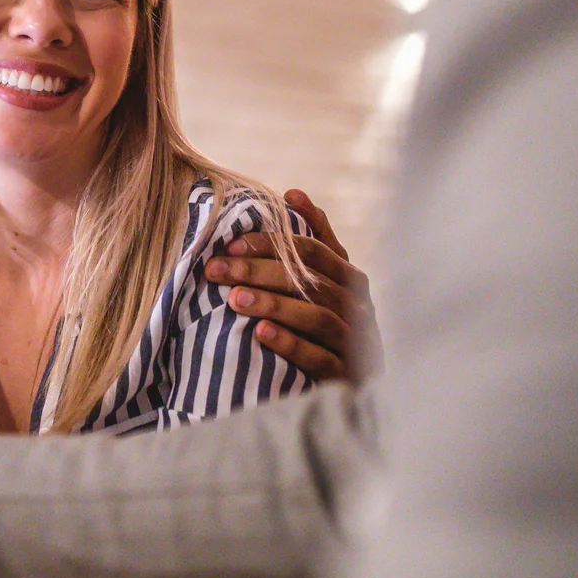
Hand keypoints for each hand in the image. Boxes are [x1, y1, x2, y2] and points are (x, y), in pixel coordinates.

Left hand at [209, 189, 380, 382]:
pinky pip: (319, 357)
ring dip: (273, 304)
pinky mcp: (346, 374)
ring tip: (234, 299)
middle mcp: (357, 305)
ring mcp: (354, 341)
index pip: (311, 250)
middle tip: (216, 269)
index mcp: (350, 278)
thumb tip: (292, 192)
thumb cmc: (335, 321)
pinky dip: (290, 343)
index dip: (272, 243)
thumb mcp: (328, 279)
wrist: (361, 384)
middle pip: (308, 280)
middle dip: (259, 271)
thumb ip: (316, 238)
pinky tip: (261, 333)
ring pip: (315, 316)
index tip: (231, 243)